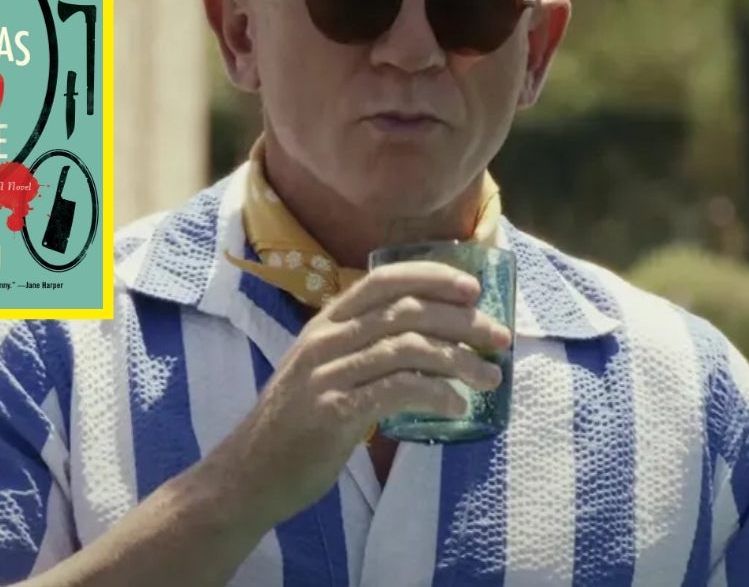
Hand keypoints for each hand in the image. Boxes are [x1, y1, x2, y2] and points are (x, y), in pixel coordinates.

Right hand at [208, 260, 511, 525]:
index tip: (474, 288)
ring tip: (491, 378)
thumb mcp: (324, 370)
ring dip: (459, 360)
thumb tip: (430, 342)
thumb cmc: (297, 423)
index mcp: (325, 322)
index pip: (383, 280)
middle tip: (500, 338)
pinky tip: (457, 406)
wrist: (249, 472)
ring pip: (407, 347)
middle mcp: (325, 339)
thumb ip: (363, 349)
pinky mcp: (333, 411)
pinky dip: (435, 393)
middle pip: (405, 311)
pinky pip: (396, 390)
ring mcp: (326, 373)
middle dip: (462, 320)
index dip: (432, 277)